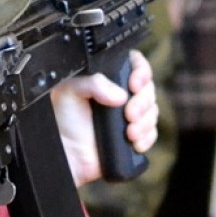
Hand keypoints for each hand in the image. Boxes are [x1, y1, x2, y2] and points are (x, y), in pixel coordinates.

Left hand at [53, 50, 157, 186]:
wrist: (66, 152)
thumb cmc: (63, 119)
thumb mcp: (70, 91)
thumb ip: (93, 83)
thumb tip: (120, 95)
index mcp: (108, 78)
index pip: (135, 64)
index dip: (141, 72)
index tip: (134, 85)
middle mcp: (121, 93)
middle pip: (148, 89)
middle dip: (143, 102)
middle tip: (129, 114)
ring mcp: (129, 114)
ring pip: (152, 111)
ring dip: (145, 122)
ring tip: (129, 132)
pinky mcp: (134, 134)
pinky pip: (151, 132)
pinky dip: (146, 137)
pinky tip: (134, 141)